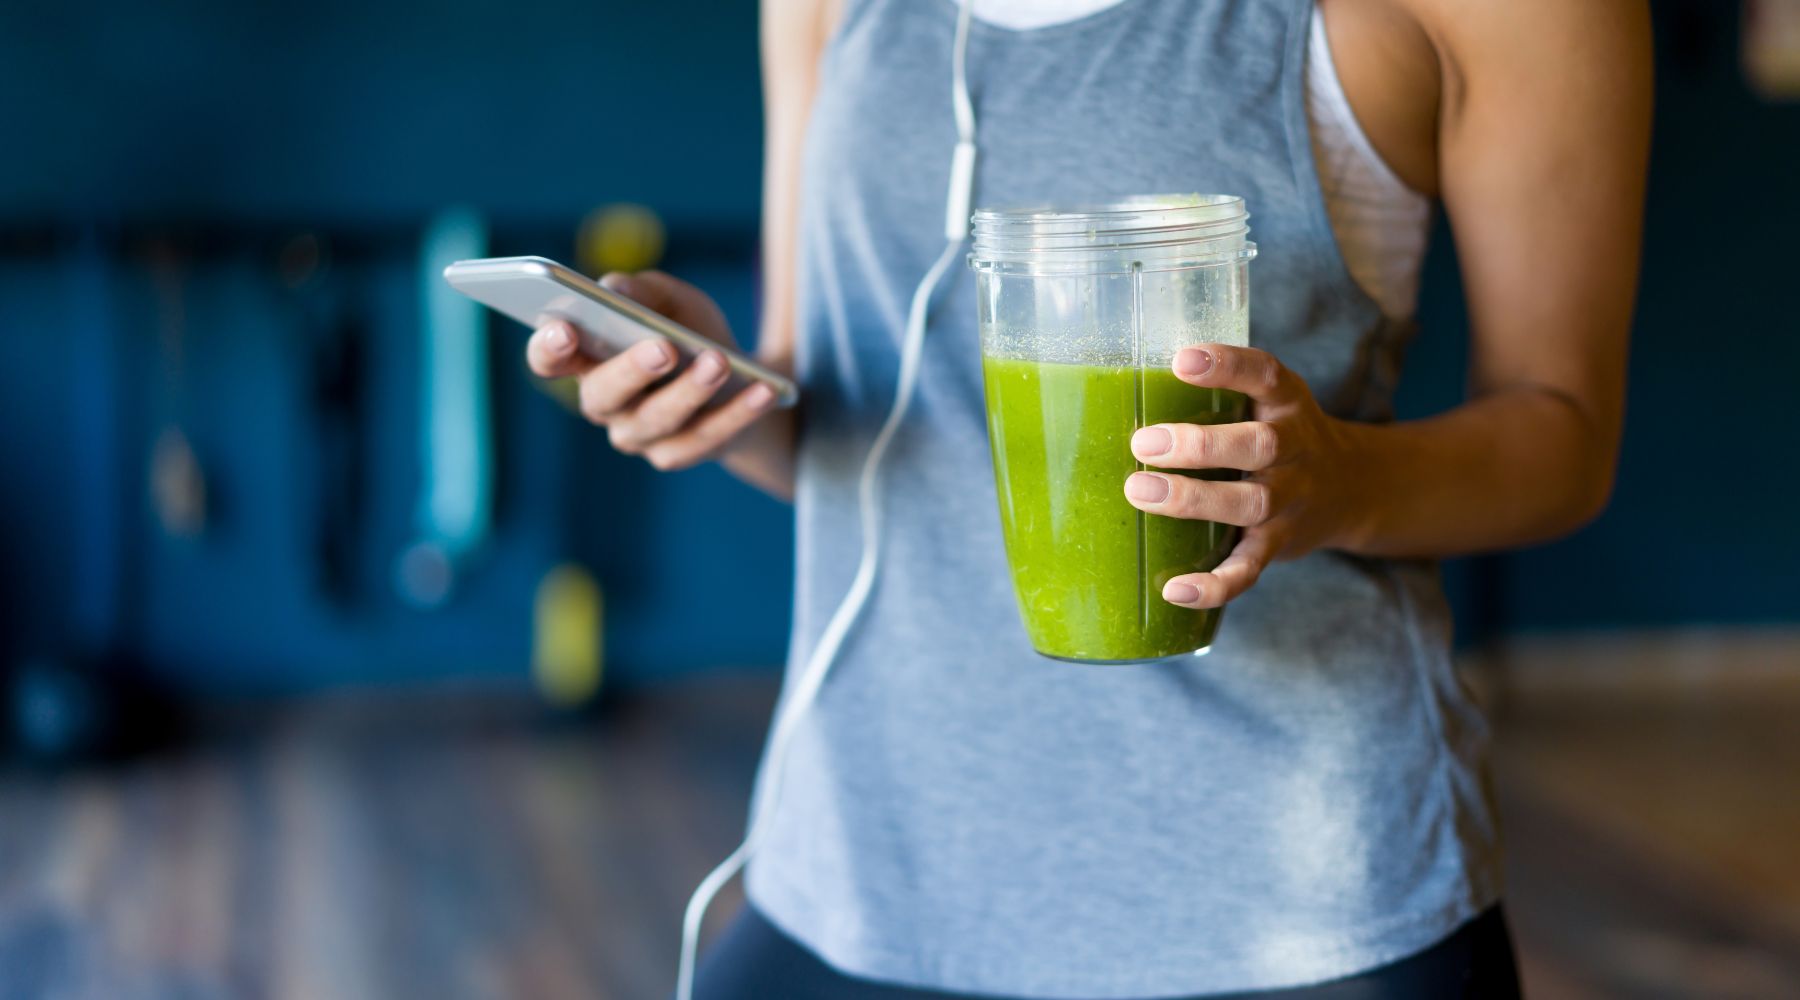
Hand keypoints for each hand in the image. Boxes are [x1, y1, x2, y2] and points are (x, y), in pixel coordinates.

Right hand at [526, 271, 780, 470]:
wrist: (738, 380)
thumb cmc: (688, 332)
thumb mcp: (670, 300)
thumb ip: (641, 289)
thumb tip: (615, 288)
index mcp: (586, 359)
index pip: (548, 360)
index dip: (549, 349)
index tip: (564, 328)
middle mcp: (604, 405)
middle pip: (603, 396)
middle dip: (631, 371)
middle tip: (662, 348)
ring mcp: (639, 436)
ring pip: (658, 420)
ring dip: (690, 391)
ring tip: (719, 362)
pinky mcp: (678, 454)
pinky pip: (707, 437)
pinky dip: (739, 413)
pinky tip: (764, 389)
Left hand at [1122, 345, 1367, 609]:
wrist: (1350, 488)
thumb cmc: (1276, 434)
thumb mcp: (1264, 400)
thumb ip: (1214, 391)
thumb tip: (1112, 389)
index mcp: (1286, 403)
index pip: (1264, 374)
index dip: (1227, 366)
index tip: (1181, 360)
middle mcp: (1294, 449)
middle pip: (1258, 445)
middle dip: (1201, 445)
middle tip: (1143, 442)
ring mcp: (1288, 500)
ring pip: (1250, 504)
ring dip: (1194, 500)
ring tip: (1140, 491)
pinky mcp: (1278, 545)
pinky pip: (1250, 568)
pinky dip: (1216, 584)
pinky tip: (1175, 589)